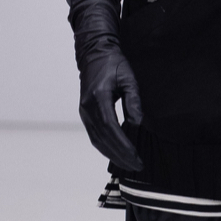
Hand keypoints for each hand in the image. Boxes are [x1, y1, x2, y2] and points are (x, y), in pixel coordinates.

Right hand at [78, 49, 143, 172]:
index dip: (123, 145)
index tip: (136, 156)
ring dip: (113, 155)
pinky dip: (106, 148)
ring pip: (97, 141)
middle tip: (137, 166)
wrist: (94, 54)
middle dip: (120, 155)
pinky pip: (95, 136)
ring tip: (129, 165)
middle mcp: (87, 108)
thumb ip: (133, 101)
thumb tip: (137, 124)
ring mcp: (84, 112)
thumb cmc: (114, 64)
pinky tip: (118, 154)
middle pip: (103, 139)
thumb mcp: (128, 78)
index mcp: (98, 97)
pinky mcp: (85, 114)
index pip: (110, 127)